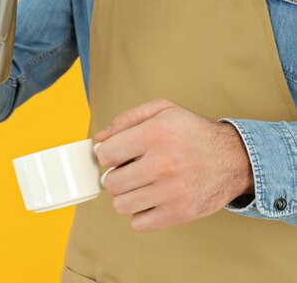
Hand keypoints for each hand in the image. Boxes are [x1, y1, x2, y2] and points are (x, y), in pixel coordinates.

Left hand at [94, 98, 253, 232]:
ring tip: (139, 187)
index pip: (106, 155)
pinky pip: (139, 224)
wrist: (235, 158)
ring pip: (121, 205)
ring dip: (126, 197)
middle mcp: (164, 163)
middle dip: (115, 177)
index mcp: (155, 134)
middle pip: (111, 183)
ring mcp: (173, 191)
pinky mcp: (181, 212)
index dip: (107, 155)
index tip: (117, 156)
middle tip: (128, 172)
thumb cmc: (193, 133)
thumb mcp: (163, 111)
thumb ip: (128, 119)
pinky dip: (140, 215)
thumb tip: (100, 138)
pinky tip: (151, 201)